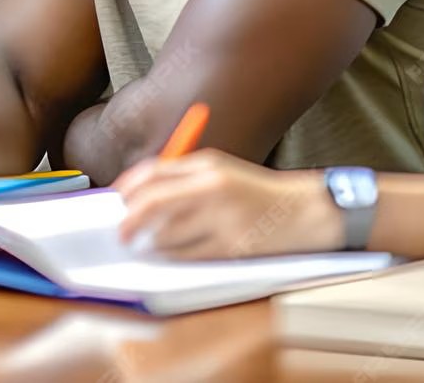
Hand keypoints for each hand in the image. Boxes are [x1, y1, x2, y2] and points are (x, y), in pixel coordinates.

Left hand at [115, 151, 342, 259]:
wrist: (305, 212)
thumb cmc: (258, 194)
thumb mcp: (220, 173)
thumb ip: (182, 179)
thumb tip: (138, 195)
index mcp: (206, 166)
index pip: (153, 173)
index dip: (128, 188)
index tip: (118, 201)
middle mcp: (212, 188)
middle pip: (154, 203)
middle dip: (130, 220)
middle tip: (122, 233)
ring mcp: (222, 218)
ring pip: (168, 235)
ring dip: (155, 243)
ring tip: (156, 244)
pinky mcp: (233, 246)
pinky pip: (190, 256)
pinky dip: (176, 257)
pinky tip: (177, 254)